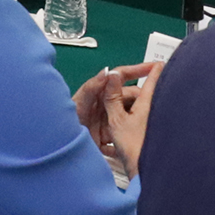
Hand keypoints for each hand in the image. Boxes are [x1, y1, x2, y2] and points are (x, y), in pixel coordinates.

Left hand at [73, 61, 161, 176]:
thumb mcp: (78, 104)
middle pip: (131, 97)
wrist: (59, 148)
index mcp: (101, 92)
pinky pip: (125, 135)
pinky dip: (130, 138)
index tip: (155, 67)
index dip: (138, 70)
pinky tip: (138, 139)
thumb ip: (91, 88)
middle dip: (143, 99)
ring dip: (139, 120)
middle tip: (156, 104)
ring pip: (131, 116)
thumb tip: (107, 72)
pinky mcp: (110, 137)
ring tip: (151, 122)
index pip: (122, 76)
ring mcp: (110, 120)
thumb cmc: (63, 122)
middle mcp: (108, 104)